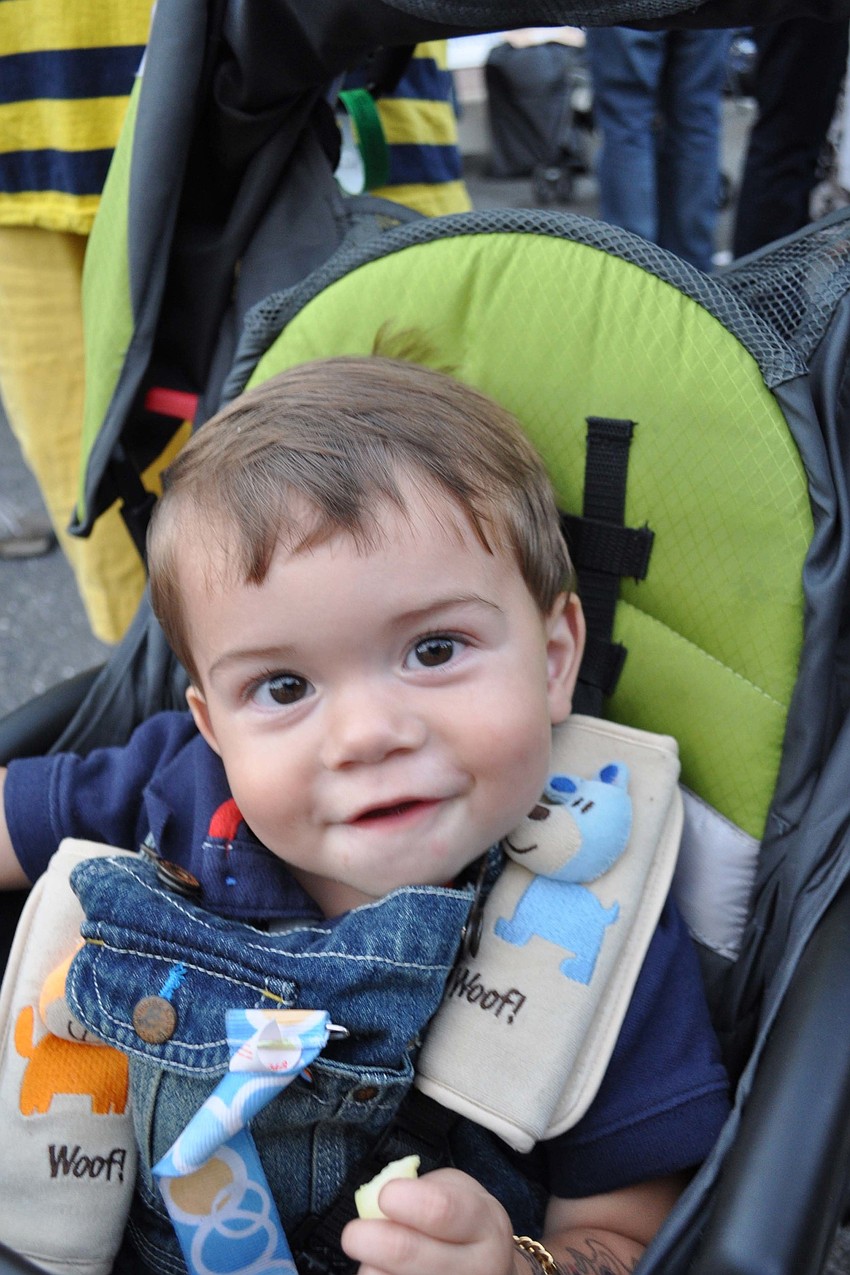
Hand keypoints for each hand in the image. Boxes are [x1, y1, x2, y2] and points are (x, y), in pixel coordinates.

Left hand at [340, 1167, 516, 1274]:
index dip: (406, 1201)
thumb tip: (377, 1204)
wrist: (488, 1270)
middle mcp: (477, 1267)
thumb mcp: (458, 1192)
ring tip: (377, 1255)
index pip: (440, 1210)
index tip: (386, 1195)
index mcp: (484, 1224)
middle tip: (353, 1235)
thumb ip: (423, 1191)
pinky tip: (384, 1272)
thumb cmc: (464, 1223)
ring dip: (372, 1266)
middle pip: (408, 1253)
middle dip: (372, 1240)